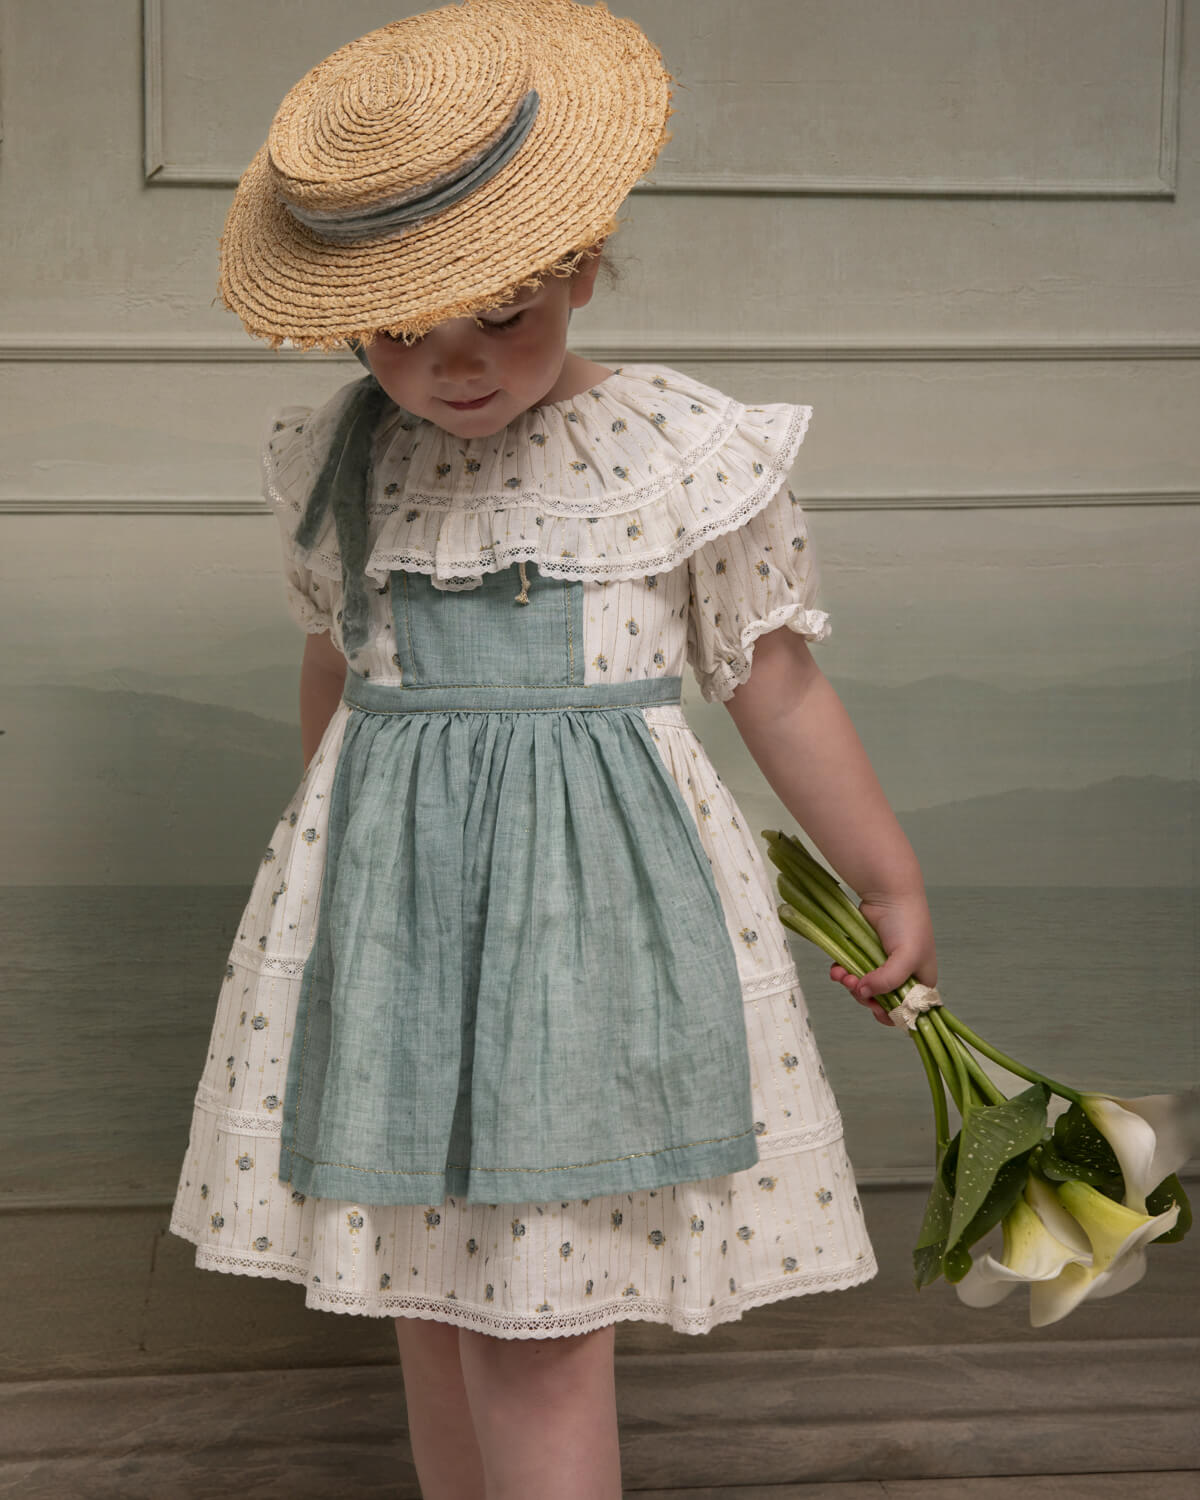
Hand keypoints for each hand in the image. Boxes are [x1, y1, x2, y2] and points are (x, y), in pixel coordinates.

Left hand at [829, 888, 937, 1026]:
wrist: (889, 893)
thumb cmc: (907, 924)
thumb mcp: (906, 956)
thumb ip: (888, 981)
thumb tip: (863, 992)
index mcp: (920, 982)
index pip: (907, 1010)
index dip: (890, 1014)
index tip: (875, 1008)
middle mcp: (903, 977)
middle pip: (880, 1001)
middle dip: (864, 996)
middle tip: (853, 984)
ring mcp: (882, 966)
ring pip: (863, 988)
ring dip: (850, 985)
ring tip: (842, 974)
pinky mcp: (865, 955)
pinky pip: (852, 972)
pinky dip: (843, 973)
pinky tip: (837, 969)